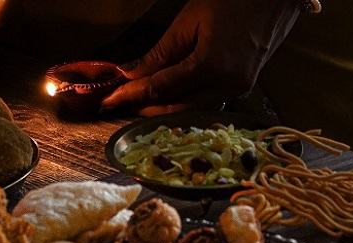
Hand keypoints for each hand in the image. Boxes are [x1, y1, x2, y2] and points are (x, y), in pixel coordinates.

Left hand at [100, 0, 299, 115]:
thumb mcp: (188, 22)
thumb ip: (160, 54)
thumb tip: (131, 75)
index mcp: (211, 64)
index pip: (162, 87)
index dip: (132, 95)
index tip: (109, 100)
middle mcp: (226, 83)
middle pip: (176, 107)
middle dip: (144, 108)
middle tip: (119, 106)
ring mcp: (238, 88)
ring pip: (191, 110)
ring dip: (162, 110)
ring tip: (138, 105)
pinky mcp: (242, 87)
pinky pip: (206, 103)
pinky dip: (183, 104)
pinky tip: (166, 101)